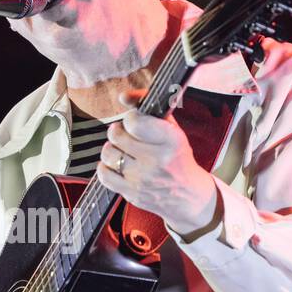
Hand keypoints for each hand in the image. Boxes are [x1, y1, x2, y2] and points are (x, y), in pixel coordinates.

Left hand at [95, 88, 220, 235]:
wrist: (187, 195)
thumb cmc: (177, 157)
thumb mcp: (171, 129)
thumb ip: (148, 106)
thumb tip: (123, 96)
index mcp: (170, 139)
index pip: (135, 122)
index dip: (130, 118)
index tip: (134, 120)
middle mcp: (157, 160)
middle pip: (117, 136)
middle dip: (118, 131)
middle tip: (124, 134)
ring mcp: (143, 179)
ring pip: (109, 154)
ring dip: (110, 149)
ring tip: (120, 149)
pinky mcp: (132, 193)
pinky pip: (104, 175)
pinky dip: (104, 167)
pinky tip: (114, 163)